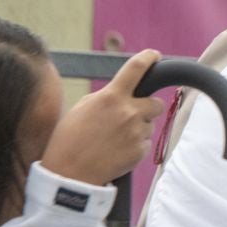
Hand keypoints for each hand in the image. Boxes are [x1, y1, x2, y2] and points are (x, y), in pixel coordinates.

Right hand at [39, 50, 166, 186]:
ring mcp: (136, 132)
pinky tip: (117, 150)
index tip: (155, 55)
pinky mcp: (141, 151)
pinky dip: (135, 145)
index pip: (136, 68)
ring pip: (149, 124)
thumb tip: (124, 93)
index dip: (148, 58)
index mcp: (111, 97)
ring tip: (115, 138)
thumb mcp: (84, 107)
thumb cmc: (71, 138)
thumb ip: (108, 97)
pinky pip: (145, 142)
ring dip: (138, 128)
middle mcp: (128, 112)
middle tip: (131, 115)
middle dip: (147, 107)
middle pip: (156, 102)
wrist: (70, 172)